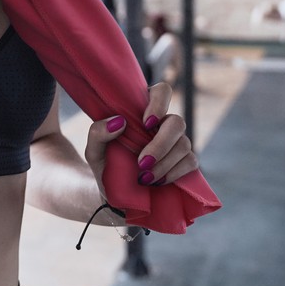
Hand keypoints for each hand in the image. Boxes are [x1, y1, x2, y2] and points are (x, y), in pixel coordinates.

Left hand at [84, 82, 198, 194]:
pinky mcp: (184, 162)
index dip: (160, 103)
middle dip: (161, 144)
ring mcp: (176, 143)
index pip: (162, 91)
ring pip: (184, 144)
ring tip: (144, 178)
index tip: (146, 123)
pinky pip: (190, 162)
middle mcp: (163, 123)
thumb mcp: (94, 150)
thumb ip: (98, 133)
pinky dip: (174, 173)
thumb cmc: (104, 164)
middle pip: (177, 122)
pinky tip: (158, 182)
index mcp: (143, 111)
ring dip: (164, 163)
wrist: (113, 194)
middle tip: (142, 162)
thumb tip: (119, 121)